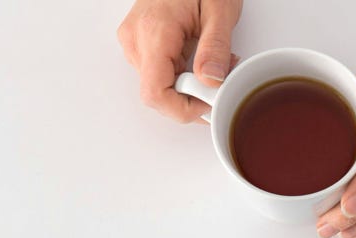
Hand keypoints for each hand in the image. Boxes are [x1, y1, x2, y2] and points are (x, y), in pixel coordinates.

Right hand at [118, 0, 241, 122]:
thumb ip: (215, 48)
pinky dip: (183, 75)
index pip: (155, 95)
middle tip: (219, 79)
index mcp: (153, 33)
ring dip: (189, 87)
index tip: (208, 102)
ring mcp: (135, 41)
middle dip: (192, 97)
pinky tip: (198, 60)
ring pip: (160, 86)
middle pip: (158, 94)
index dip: (183, 109)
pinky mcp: (140, 41)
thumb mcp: (219, 10)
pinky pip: (159, 72)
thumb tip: (211, 82)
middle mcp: (136, 40)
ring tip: (212, 63)